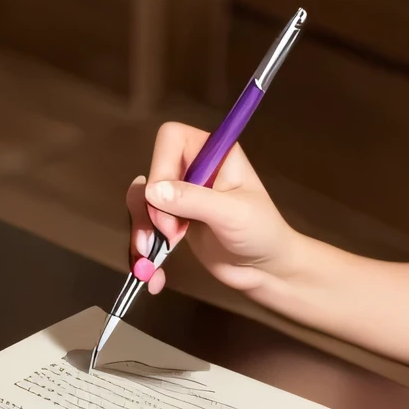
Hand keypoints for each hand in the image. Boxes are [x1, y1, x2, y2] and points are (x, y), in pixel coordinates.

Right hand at [125, 121, 298, 297]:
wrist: (266, 268)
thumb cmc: (261, 233)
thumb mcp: (233, 215)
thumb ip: (194, 200)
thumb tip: (152, 190)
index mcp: (215, 153)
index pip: (171, 137)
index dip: (162, 166)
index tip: (167, 201)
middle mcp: (196, 167)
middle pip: (151, 171)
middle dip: (151, 207)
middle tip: (170, 234)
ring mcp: (183, 194)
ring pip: (142, 199)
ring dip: (143, 228)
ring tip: (152, 256)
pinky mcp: (174, 218)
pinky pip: (145, 222)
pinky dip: (144, 245)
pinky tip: (153, 271)